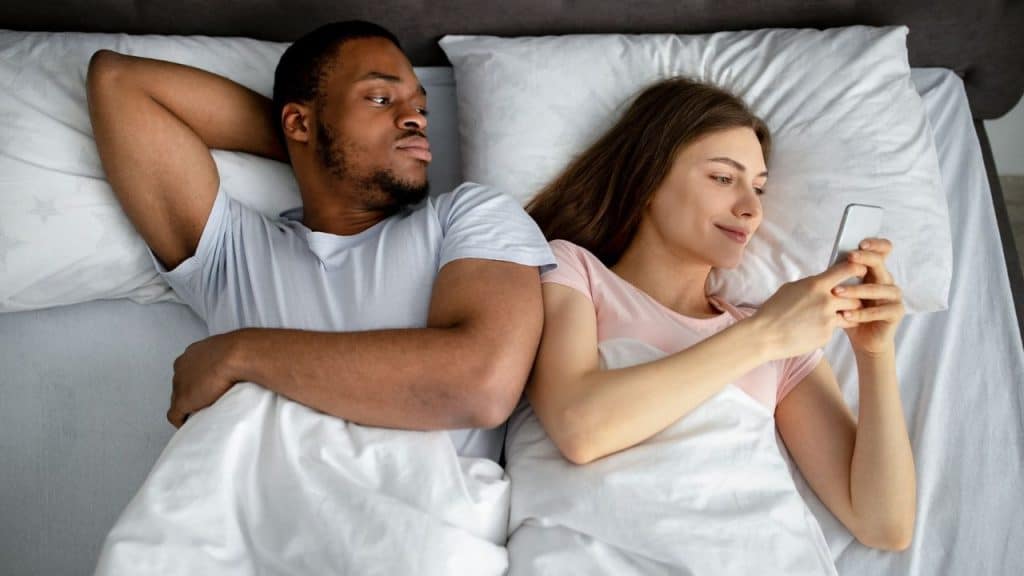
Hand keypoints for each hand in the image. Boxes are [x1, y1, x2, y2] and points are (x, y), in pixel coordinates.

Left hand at [167, 331, 240, 427]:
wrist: (237, 357)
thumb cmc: (240, 351)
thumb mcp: (234, 350)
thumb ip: (228, 357)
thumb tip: (240, 363)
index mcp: (193, 352)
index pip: (188, 369)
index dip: (197, 380)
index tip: (207, 386)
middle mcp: (182, 366)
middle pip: (181, 383)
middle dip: (192, 391)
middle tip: (208, 399)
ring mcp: (180, 383)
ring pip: (178, 398)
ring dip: (189, 405)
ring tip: (204, 411)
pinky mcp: (182, 400)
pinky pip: (175, 415)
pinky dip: (181, 421)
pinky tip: (190, 425)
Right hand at [753, 261, 866, 359]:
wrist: (765, 335)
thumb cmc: (773, 310)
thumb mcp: (790, 288)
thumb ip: (811, 285)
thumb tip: (822, 282)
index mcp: (817, 285)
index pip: (847, 270)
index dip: (858, 269)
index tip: (861, 270)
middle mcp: (826, 301)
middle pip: (856, 296)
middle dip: (854, 298)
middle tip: (850, 300)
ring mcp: (828, 319)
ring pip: (851, 314)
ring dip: (847, 314)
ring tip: (836, 315)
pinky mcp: (827, 335)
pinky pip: (835, 329)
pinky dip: (828, 328)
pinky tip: (813, 329)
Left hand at [832, 238, 903, 355]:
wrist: (863, 340)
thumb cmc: (850, 312)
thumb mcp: (843, 292)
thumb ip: (841, 276)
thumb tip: (830, 261)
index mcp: (876, 272)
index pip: (883, 251)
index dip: (875, 244)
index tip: (860, 243)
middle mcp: (888, 280)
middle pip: (880, 264)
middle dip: (864, 259)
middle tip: (849, 257)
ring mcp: (894, 296)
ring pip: (878, 288)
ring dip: (856, 290)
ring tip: (836, 292)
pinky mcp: (896, 312)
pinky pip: (879, 311)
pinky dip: (860, 313)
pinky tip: (845, 315)